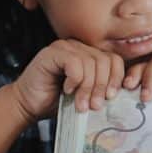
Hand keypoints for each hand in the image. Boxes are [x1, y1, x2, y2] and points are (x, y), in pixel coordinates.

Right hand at [10, 39, 124, 120]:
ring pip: (91, 63)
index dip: (116, 78)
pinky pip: (74, 63)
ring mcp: (64, 47)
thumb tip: (123, 92)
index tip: (111, 97)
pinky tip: (67, 90)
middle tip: (95, 105)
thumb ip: (101, 88)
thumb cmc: (57, 101)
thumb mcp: (86, 95)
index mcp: (89, 54)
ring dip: (88, 88)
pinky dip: (74, 80)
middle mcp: (78, 47)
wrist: (28, 105)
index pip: (114, 60)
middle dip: (102, 86)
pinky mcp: (52, 53)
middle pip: (105, 61)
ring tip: (80, 104)